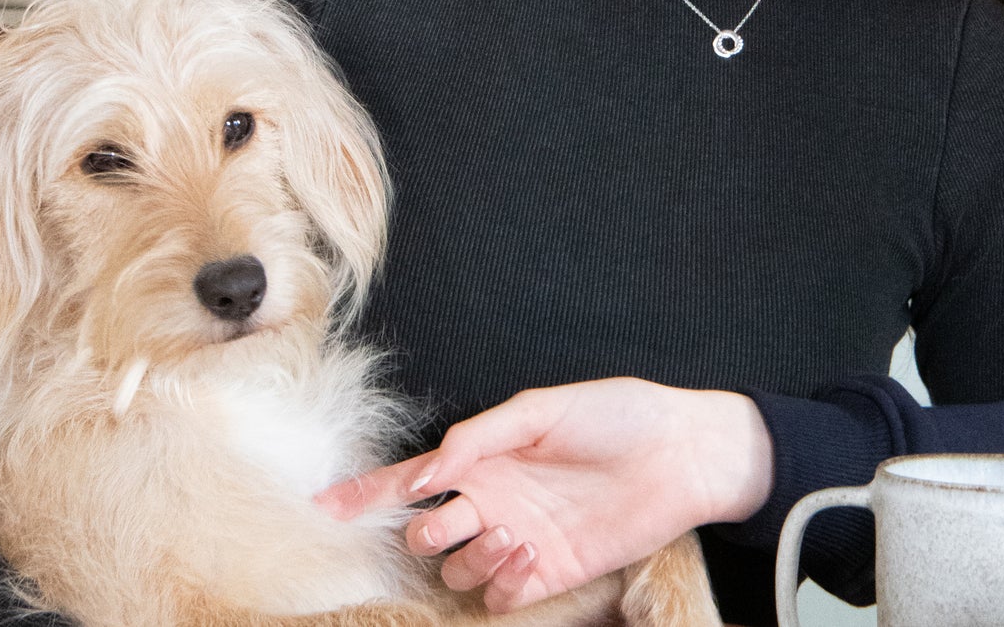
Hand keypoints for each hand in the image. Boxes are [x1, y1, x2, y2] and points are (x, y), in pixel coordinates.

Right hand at [315, 378, 774, 612]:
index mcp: (484, 457)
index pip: (410, 479)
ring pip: (457, 568)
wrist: (678, 453)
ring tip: (511, 532)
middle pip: (425, 531)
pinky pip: (499, 595)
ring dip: (468, 556)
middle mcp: (493, 501)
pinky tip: (528, 554)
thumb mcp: (541, 408)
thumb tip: (426, 473)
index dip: (367, 494)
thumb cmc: (614, 416)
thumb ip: (480, 437)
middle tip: (449, 517)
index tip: (325, 506)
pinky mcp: (549, 573)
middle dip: (422, 531)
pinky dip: (499, 581)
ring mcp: (518, 539)